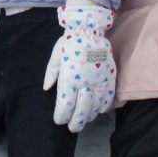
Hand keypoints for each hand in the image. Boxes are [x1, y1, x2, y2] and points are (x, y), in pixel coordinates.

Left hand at [43, 0, 115, 132]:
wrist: (90, 28)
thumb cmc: (70, 41)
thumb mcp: (56, 55)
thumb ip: (51, 72)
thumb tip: (47, 88)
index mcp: (69, 78)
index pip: (65, 105)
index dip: (62, 116)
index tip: (59, 120)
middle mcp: (85, 82)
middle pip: (81, 110)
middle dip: (76, 122)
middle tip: (73, 128)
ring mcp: (99, 80)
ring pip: (96, 105)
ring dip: (90, 116)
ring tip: (85, 121)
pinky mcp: (110, 76)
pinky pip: (109, 95)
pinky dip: (105, 106)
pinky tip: (101, 111)